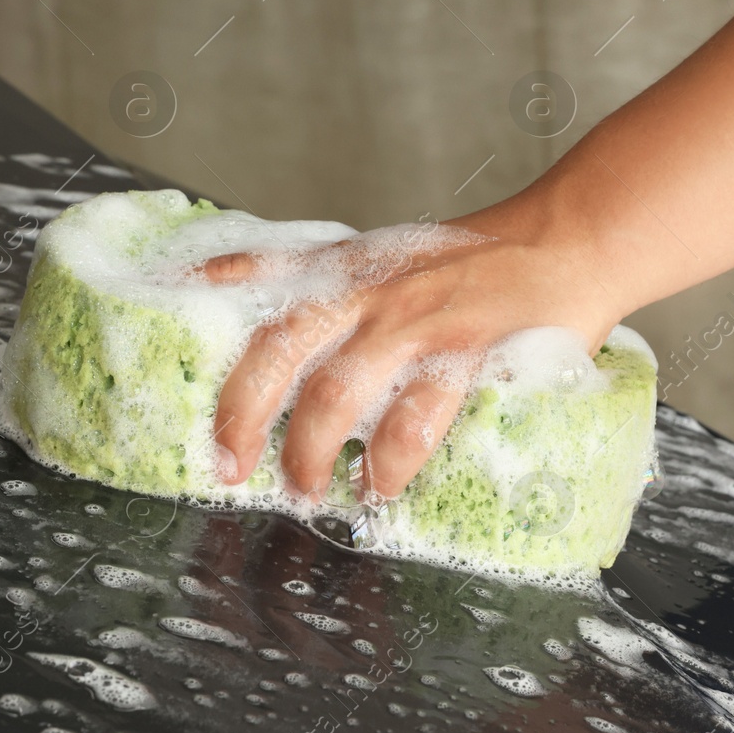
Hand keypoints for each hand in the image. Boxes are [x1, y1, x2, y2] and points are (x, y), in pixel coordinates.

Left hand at [201, 188, 623, 501]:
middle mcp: (369, 291)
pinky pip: (412, 419)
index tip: (167, 327)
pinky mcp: (465, 354)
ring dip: (310, 452)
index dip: (206, 293)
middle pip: (279, 349)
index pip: (260, 272)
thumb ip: (334, 284)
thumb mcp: (391, 256)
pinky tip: (380, 485)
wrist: (566, 243)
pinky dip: (388, 462)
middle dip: (243, 415)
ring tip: (306, 489)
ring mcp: (415, 322)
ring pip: (335, 394)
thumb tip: (266, 312)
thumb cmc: (477, 261)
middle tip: (230, 466)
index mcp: (347, 267)